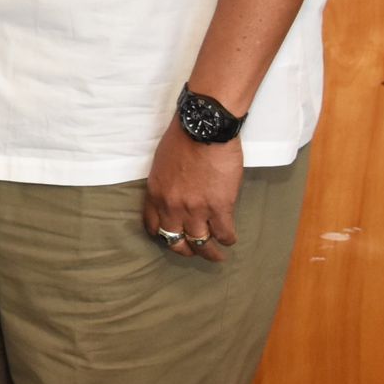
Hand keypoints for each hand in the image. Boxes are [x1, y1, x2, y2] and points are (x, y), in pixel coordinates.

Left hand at [143, 121, 241, 261]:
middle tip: (195, 251)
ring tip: (217, 255)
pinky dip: (228, 239)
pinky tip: (230, 238)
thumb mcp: (161, 164)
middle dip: (186, 250)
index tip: (172, 237)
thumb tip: (174, 195)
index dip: (163, 235)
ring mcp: (196, 209)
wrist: (203, 128)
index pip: (153, 226)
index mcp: (155, 193)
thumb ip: (165, 184)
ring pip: (201, 243)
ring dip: (209, 253)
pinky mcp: (220, 207)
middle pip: (175, 241)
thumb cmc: (183, 139)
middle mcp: (172, 206)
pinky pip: (224, 234)